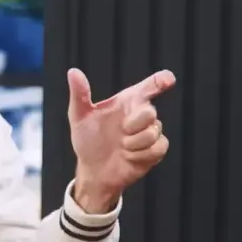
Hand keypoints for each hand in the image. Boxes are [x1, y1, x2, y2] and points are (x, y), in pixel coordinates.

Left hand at [66, 67, 175, 209]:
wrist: (94, 170)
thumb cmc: (88, 140)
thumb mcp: (79, 116)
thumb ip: (79, 94)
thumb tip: (73, 72)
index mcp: (128, 101)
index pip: (149, 86)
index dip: (160, 80)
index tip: (168, 79)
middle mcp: (141, 114)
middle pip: (150, 112)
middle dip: (132, 125)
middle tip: (120, 132)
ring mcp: (150, 132)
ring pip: (152, 133)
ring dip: (132, 144)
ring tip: (122, 146)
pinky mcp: (156, 150)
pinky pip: (157, 149)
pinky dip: (140, 155)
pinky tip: (129, 156)